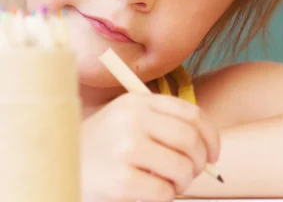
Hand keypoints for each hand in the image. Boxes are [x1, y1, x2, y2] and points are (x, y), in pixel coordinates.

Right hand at [81, 93, 220, 201]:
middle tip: (194, 174)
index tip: (214, 154)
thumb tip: (209, 150)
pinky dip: (167, 196)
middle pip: (189, 140)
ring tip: (171, 185)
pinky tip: (154, 194)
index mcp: (137, 101)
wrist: (56, 170)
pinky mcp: (119, 181)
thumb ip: (163, 126)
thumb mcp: (128, 123)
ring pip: (181, 167)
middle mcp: (131, 120)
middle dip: (200, 162)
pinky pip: (163, 191)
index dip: (211, 136)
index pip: (191, 114)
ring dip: (184, 182)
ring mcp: (125, 149)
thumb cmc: (102, 149)